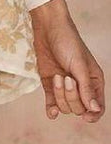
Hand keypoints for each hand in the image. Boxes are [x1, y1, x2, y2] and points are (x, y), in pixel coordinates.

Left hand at [30, 0, 104, 122]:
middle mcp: (80, 86)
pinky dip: (51, 109)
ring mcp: (64, 86)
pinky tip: (50, 111)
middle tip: (66, 78)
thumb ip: (86, 88)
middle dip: (71, 96)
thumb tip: (94, 109)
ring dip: (59, 95)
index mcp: (93, 81)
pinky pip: (52, 104)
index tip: (84, 116)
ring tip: (56, 77)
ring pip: (64, 107)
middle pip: (79, 108)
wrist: (47, 27)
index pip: (97, 107)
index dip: (92, 115)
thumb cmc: (68, 42)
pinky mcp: (50, 84)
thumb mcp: (79, 64)